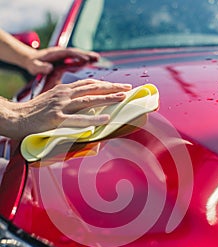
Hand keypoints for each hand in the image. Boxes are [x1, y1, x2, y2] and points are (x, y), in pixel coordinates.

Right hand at [4, 79, 131, 138]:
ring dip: (107, 98)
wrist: (16, 117)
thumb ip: (68, 100)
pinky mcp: (56, 119)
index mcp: (64, 89)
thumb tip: (82, 104)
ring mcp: (61, 106)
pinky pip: (78, 119)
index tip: (119, 86)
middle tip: (128, 88)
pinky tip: (105, 119)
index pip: (89, 84)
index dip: (106, 84)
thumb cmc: (35, 112)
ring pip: (88, 100)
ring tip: (122, 98)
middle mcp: (64, 94)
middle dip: (112, 88)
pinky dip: (93, 119)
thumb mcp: (53, 101)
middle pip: (93, 88)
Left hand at [26, 47, 99, 74]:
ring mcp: (64, 56)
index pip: (68, 53)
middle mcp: (61, 53)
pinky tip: (91, 63)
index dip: (77, 55)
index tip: (86, 59)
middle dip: (86, 54)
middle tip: (97, 58)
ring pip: (77, 55)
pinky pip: (76, 60)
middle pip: (76, 52)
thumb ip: (41, 67)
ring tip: (97, 59)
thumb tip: (49, 68)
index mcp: (55, 53)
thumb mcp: (34, 66)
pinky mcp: (65, 60)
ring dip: (87, 56)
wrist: (30, 60)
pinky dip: (84, 61)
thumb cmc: (33, 64)